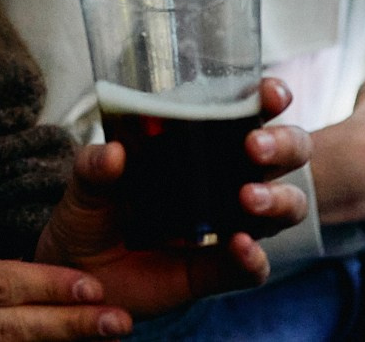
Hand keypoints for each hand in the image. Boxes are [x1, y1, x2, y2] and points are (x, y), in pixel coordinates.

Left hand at [35, 78, 308, 319]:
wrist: (79, 271)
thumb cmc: (91, 212)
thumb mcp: (84, 183)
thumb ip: (95, 166)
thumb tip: (115, 153)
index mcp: (200, 145)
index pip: (248, 113)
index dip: (269, 99)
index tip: (271, 93)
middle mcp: (226, 180)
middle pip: (285, 155)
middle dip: (283, 145)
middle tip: (253, 147)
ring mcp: (230, 225)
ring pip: (285, 207)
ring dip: (278, 199)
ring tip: (247, 197)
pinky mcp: (221, 270)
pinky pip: (253, 267)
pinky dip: (253, 258)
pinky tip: (240, 246)